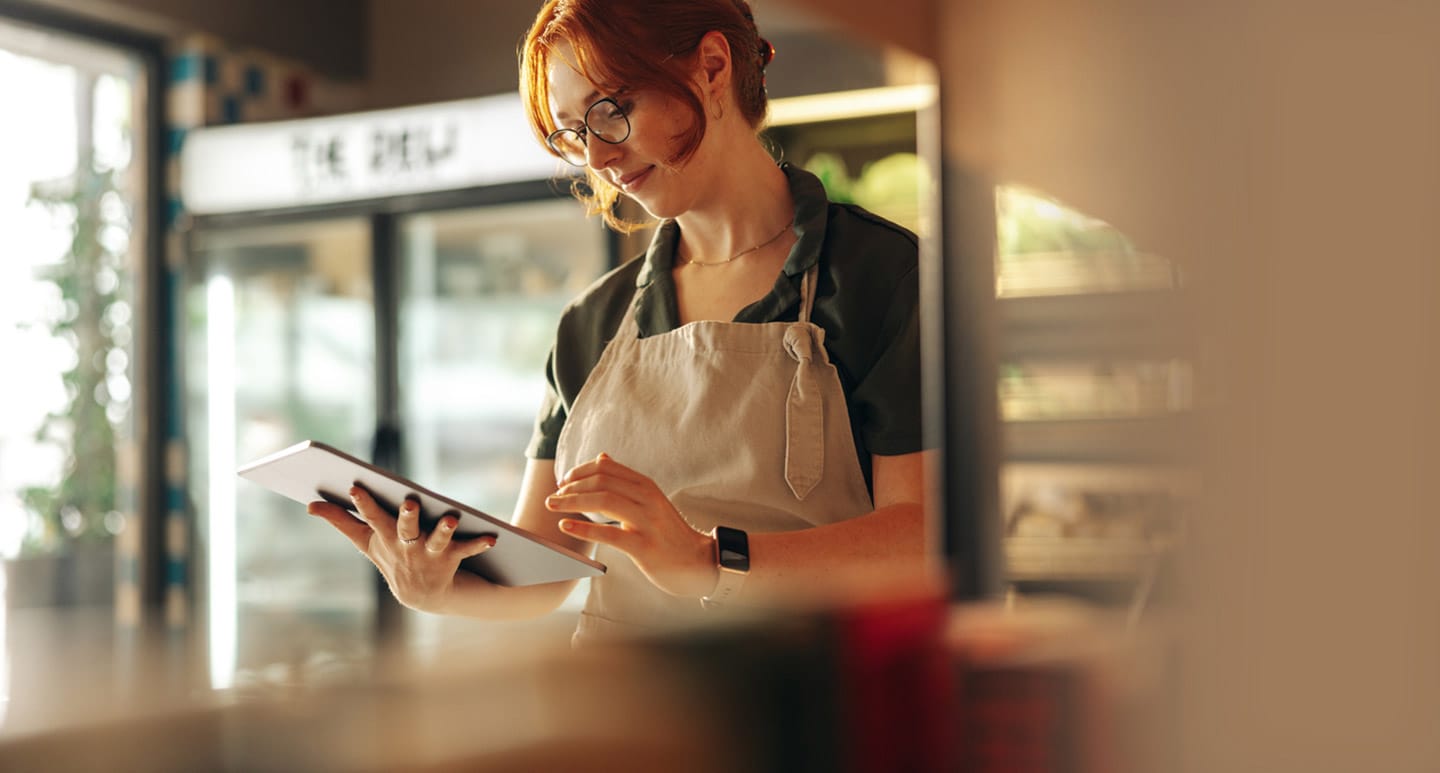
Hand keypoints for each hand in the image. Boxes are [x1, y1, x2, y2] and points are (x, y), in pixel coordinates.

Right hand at [307, 486, 496, 611]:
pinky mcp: (451, 560)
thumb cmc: (392, 557)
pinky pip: (466, 550)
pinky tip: (492, 538)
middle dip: (406, 517)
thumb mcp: (366, 541)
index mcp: (385, 537)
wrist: (423, 596)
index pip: (371, 517)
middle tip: (410, 502)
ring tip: (450, 518)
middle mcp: (406, 546)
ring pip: (437, 540)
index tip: (356, 487)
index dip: (364, 503)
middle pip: (404, 528)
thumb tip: (309, 504)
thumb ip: (340, 520)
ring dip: (443, 530)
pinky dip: (479, 544)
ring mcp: (429, 555)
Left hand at [546, 453, 716, 598]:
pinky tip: (565, 527)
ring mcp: (647, 522)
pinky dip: (583, 529)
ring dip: (572, 502)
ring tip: (553, 506)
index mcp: (646, 486)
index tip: (563, 481)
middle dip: (571, 487)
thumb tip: (601, 457)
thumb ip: (625, 480)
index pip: (607, 468)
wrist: (697, 560)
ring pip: (603, 501)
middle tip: (553, 497)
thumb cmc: (667, 532)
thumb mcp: (650, 500)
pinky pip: (609, 534)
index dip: (580, 471)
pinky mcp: (644, 546)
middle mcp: (647, 499)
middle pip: (602, 482)